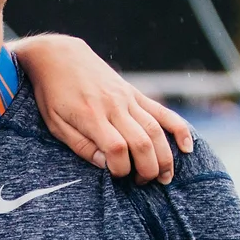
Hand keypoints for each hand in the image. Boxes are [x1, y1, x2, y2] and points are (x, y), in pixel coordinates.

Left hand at [11, 33, 194, 182]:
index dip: (120, 169)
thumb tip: (106, 166)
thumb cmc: (52, 94)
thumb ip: (81, 145)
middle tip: (142, 183)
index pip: (116, 148)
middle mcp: (113, 107)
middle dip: (147, 169)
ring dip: (165, 156)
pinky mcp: (135, 93)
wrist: (60, 56)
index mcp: (91, 116)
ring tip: (166, 177)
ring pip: (155, 130)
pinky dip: (178, 129)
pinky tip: (187, 147)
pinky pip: (162, 111)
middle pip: (141, 142)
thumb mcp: (55, 123)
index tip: (116, 176)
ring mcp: (127, 98)